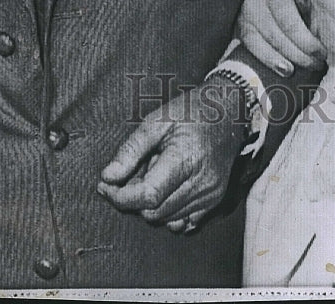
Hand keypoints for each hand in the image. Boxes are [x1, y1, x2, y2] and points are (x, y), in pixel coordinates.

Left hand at [98, 81, 248, 230]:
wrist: (229, 112)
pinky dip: (169, 212)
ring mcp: (209, 194)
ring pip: (166, 219)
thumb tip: (108, 177)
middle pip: (153, 211)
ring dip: (152, 204)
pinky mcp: (214, 200)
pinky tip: (168, 189)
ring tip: (155, 174)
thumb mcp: (157, 120)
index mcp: (185, 159)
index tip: (105, 185)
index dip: (120, 196)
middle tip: (134, 172)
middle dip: (134, 198)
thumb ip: (131, 150)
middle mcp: (200, 182)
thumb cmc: (192, 111)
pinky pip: (184, 223)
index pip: (146, 196)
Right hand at [237, 0, 325, 74]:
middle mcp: (257, 0)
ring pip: (265, 44)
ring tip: (305, 69)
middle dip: (300, 55)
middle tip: (317, 64)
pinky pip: (253, 48)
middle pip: (278, 36)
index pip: (290, 23)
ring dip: (286, 60)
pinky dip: (269, 61)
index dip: (307, 43)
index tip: (322, 53)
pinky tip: (283, 70)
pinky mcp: (241, 28)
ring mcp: (246, 14)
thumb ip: (315, 13)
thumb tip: (325, 38)